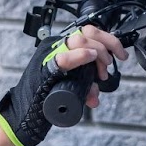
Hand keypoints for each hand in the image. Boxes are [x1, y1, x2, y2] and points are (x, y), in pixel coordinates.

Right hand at [0, 25, 128, 145]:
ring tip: (100, 73)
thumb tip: (95, 97)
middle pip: (87, 32)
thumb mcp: (71, 87)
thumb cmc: (43, 98)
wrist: (24, 113)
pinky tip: (91, 58)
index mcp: (62, 47)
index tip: (120, 55)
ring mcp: (50, 57)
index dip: (110, 40)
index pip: (89, 32)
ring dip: (98, 53)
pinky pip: (63, 59)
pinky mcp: (46, 70)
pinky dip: (80, 56)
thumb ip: (84, 88)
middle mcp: (56, 48)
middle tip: (108, 67)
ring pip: (79, 40)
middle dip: (106, 47)